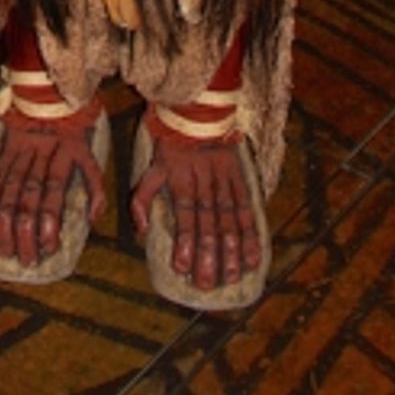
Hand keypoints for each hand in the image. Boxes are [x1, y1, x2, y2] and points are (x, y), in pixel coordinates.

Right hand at [0, 120, 107, 266]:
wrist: (50, 85)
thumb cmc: (74, 121)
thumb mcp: (90, 148)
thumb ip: (94, 183)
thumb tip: (93, 218)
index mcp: (64, 153)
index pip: (54, 193)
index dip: (50, 222)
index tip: (50, 248)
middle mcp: (39, 153)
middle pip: (28, 197)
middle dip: (25, 232)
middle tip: (26, 259)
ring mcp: (19, 150)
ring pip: (7, 191)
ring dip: (4, 224)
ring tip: (5, 250)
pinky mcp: (4, 147)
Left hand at [130, 127, 261, 292]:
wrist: (198, 111)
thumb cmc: (171, 144)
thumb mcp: (151, 168)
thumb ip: (142, 199)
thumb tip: (140, 232)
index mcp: (181, 183)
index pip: (184, 218)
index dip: (184, 243)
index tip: (183, 268)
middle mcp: (204, 185)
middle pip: (207, 224)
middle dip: (207, 255)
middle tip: (207, 283)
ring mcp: (224, 182)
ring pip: (229, 220)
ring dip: (231, 250)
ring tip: (232, 276)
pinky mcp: (239, 179)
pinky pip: (247, 208)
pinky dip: (251, 233)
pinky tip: (254, 256)